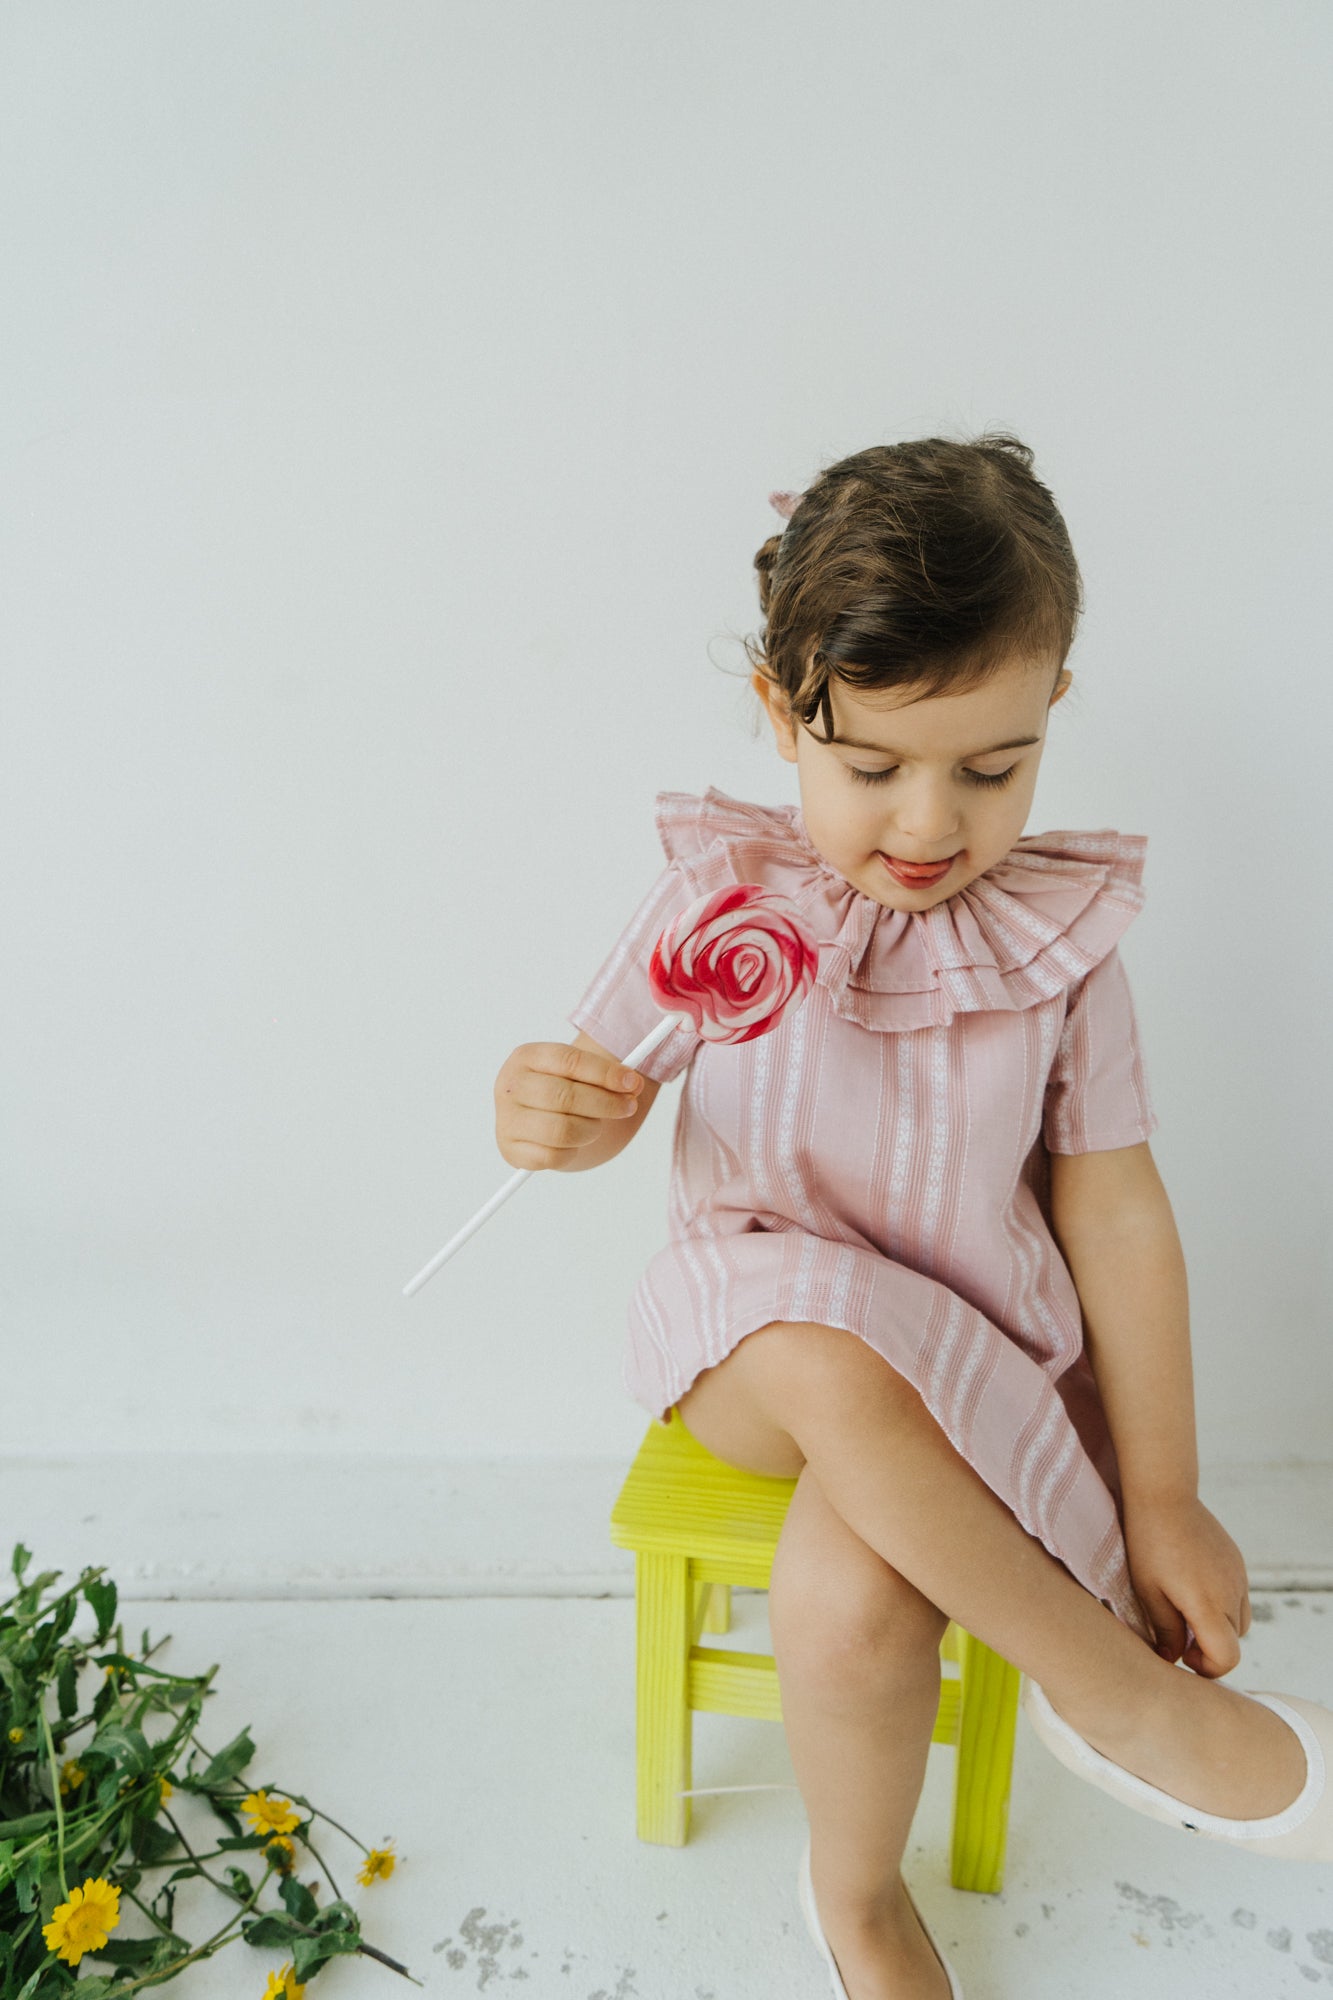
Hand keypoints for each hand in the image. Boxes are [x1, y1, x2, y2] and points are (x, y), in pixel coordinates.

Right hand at [494, 1041, 643, 1170]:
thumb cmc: (564, 1091)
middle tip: (628, 1107)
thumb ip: (608, 1074)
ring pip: (561, 1130)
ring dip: (590, 1130)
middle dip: (605, 1104)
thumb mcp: (582, 1074)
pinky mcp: (510, 1149)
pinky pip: (553, 1156)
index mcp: (526, 1057)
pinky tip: (573, 1142)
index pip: (568, 1060)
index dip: (604, 1072)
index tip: (632, 1082)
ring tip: (594, 1126)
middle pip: (564, 1096)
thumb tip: (633, 1084)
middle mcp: (510, 1086)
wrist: (539, 1119)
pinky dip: (572, 1152)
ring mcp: (507, 1119)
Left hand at [1121, 1493, 1251, 1677]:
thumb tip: (1173, 1658)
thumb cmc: (1148, 1544)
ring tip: (1183, 1609)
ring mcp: (1239, 1575)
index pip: (1228, 1658)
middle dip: (1208, 1647)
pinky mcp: (1237, 1561)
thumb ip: (1164, 1630)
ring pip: (1239, 1621)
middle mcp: (1232, 1592)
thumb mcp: (1148, 1592)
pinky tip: (1192, 1586)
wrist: (1164, 1495)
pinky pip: (1238, 1596)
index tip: (1184, 1654)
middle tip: (1175, 1632)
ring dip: (1217, 1626)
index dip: (1208, 1667)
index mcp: (1209, 1604)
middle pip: (1234, 1641)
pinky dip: (1221, 1604)